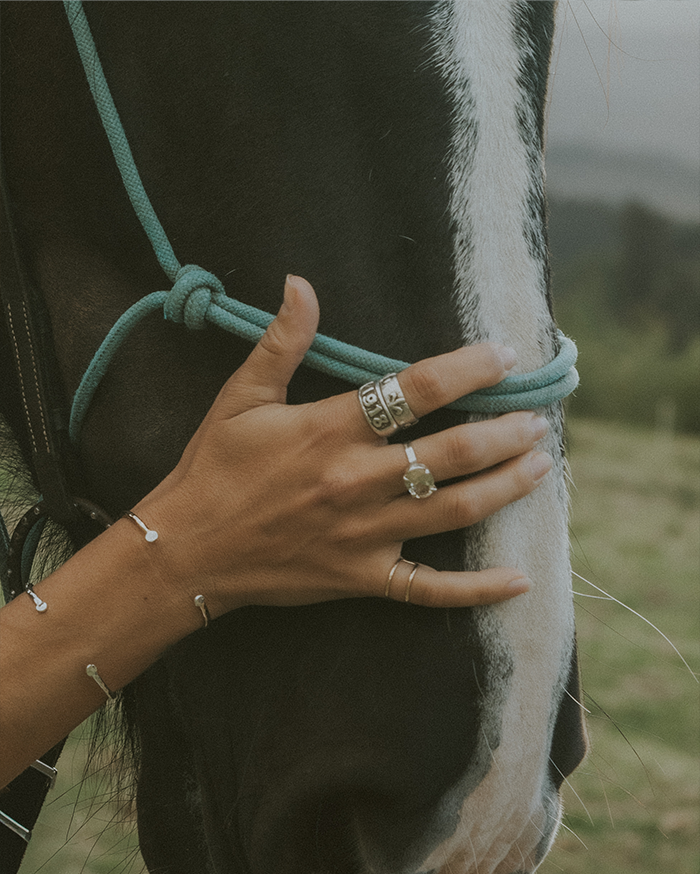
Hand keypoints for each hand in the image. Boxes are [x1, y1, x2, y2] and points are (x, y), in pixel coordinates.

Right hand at [135, 276, 551, 612]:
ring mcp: (364, 535)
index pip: (414, 391)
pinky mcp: (363, 577)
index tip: (504, 357)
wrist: (187, 550)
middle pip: (450, 456)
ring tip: (540, 468)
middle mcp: (356, 481)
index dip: (467, 370)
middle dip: (504, 434)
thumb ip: (281, 342)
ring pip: (453, 512)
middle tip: (538, 420)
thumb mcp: (240, 397)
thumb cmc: (214, 469)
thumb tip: (300, 283)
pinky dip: (476, 589)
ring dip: (505, 489)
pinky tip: (518, 581)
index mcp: (330, 430)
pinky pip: (429, 588)